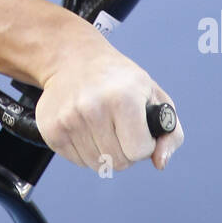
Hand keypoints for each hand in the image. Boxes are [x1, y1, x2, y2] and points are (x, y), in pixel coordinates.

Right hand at [33, 35, 182, 171]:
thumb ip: (170, 133)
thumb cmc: (119, 79)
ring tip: (102, 125)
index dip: (144, 143)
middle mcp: (92, 108)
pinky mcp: (50, 129)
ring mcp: (68, 119)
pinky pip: (77, 161)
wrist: (73, 58)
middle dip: (125, 150)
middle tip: (119, 126)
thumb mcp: (154, 95)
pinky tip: (85, 127)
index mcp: (123, 98)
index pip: (139, 152)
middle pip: (118, 162)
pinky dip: (85, 150)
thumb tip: (160, 163)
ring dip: (104, 152)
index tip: (138, 126)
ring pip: (97, 165)